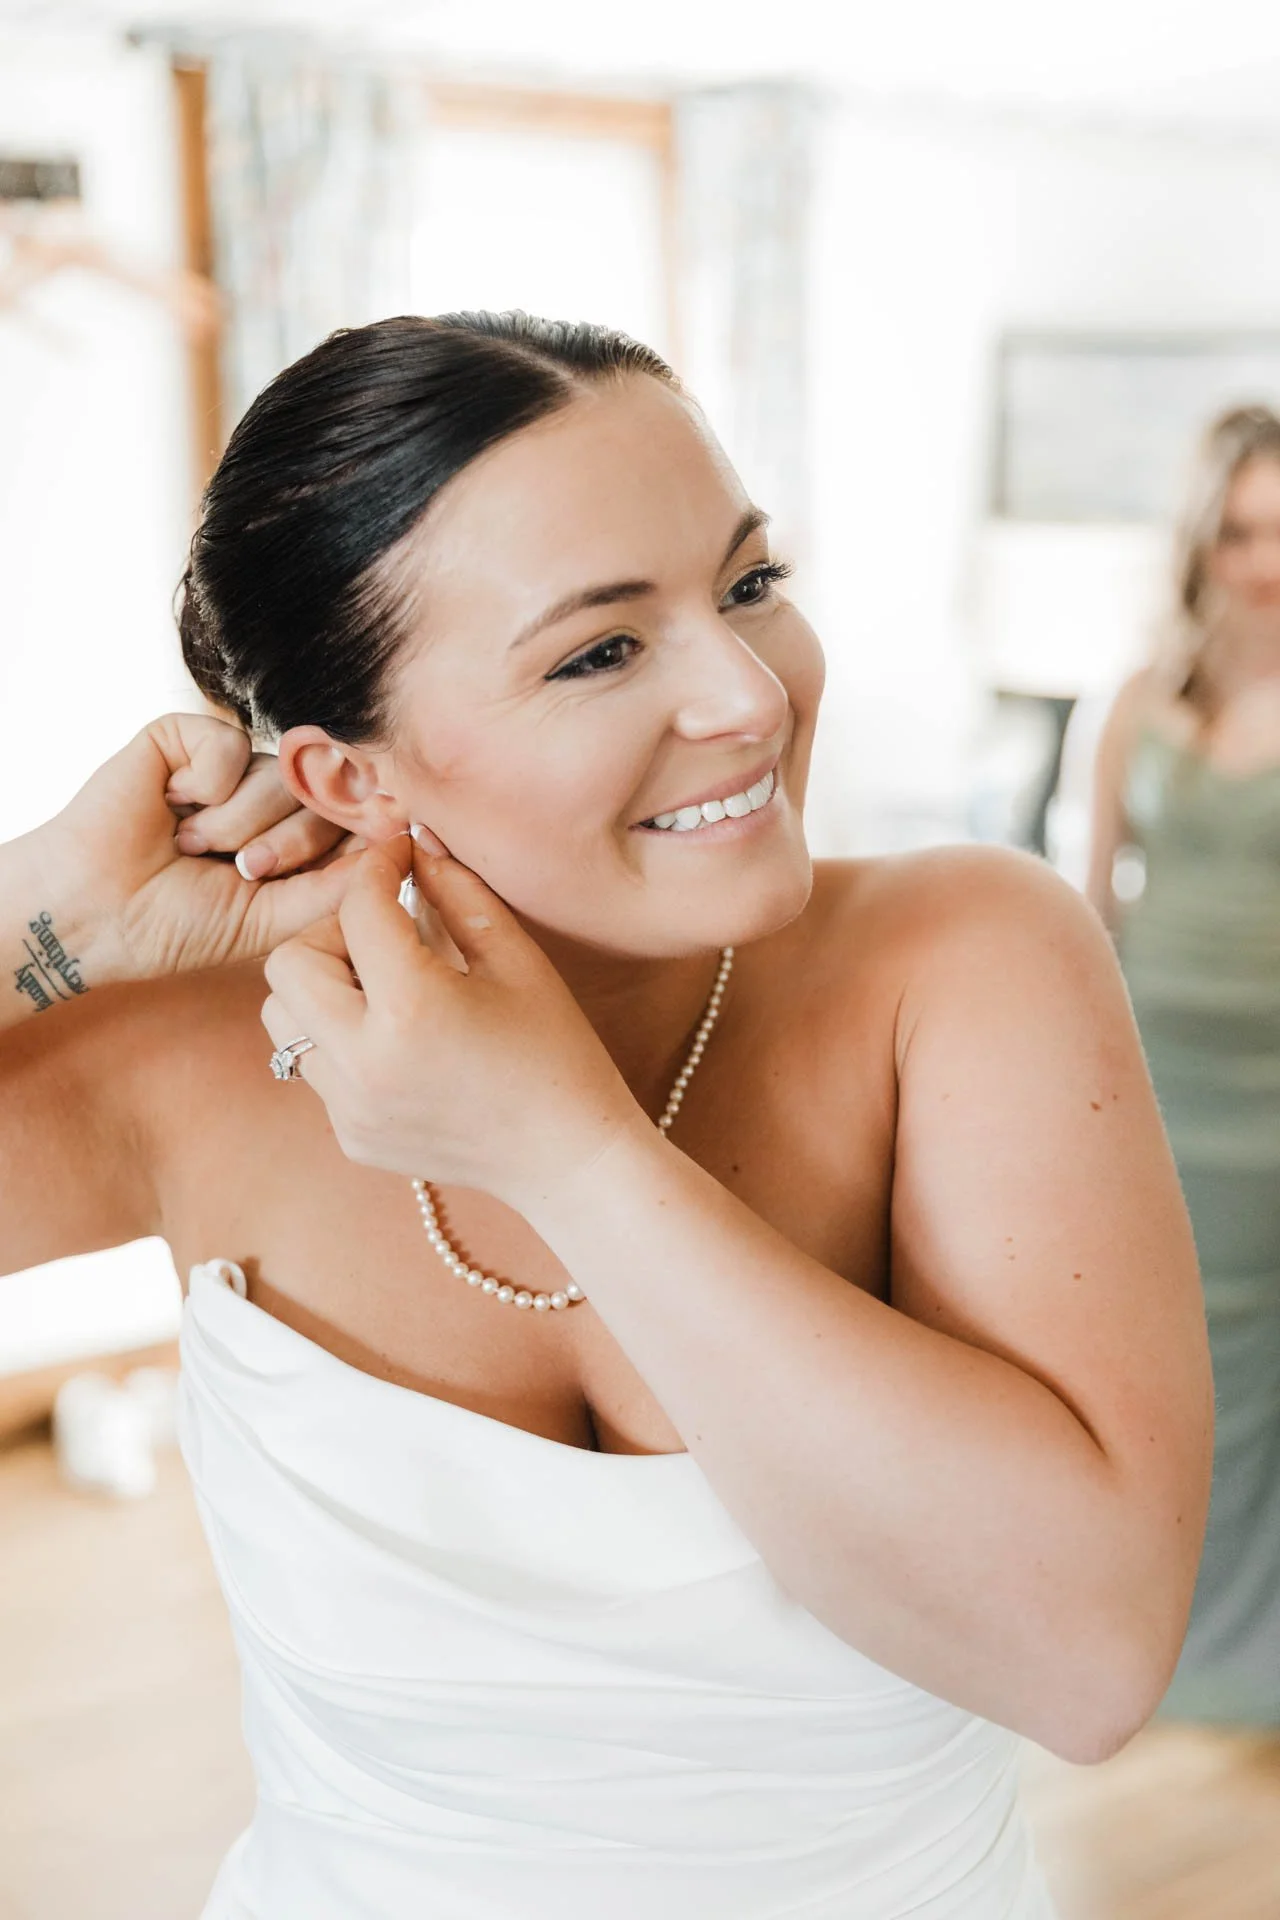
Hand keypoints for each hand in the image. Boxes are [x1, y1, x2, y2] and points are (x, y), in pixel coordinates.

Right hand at [41, 712, 364, 983]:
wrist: (98, 914)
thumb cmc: (179, 926)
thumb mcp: (275, 919)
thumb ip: (340, 886)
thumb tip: (401, 844)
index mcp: (297, 840)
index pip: (355, 819)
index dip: (349, 837)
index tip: (324, 870)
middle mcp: (273, 799)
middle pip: (326, 793)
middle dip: (291, 841)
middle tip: (243, 870)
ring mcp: (234, 767)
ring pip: (281, 771)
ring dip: (238, 822)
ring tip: (191, 847)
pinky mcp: (189, 739)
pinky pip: (231, 743)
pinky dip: (204, 786)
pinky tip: (171, 806)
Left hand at [259, 838, 643, 1208]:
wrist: (566, 1159)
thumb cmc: (555, 1052)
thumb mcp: (516, 960)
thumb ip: (457, 893)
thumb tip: (415, 847)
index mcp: (411, 1008)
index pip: (357, 909)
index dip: (377, 867)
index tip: (398, 857)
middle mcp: (363, 1062)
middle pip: (287, 963)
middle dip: (329, 933)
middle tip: (384, 936)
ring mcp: (349, 1106)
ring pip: (282, 1018)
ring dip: (320, 989)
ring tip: (382, 989)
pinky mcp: (348, 1134)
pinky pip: (313, 1066)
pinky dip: (341, 1039)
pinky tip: (399, 1043)